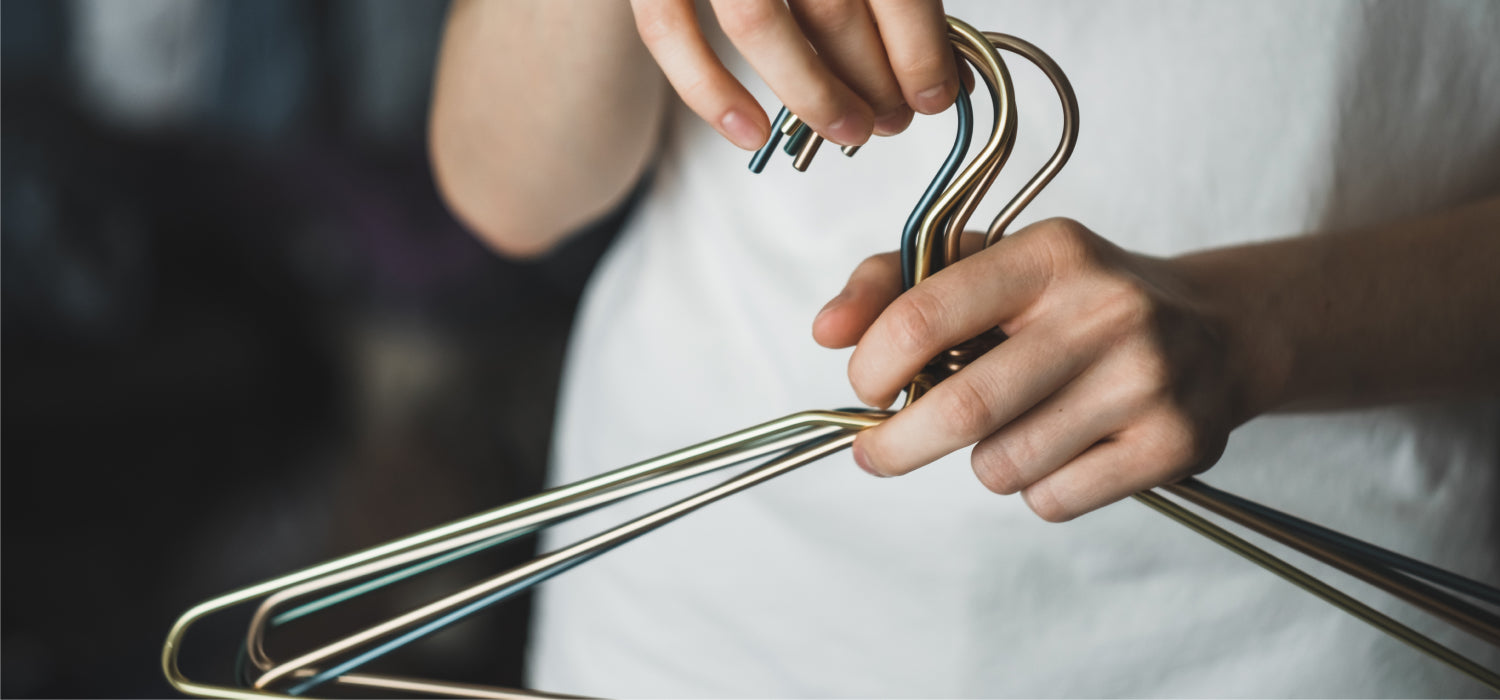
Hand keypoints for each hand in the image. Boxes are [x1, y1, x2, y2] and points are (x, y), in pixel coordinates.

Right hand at [629, 0, 960, 149]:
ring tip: (848, 131)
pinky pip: (668, 31)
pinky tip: (752, 132)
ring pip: (756, 22)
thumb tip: (939, 67)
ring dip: (811, 93)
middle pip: (831, 4)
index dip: (918, 46)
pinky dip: (710, 90)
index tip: (936, 94)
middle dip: (872, 77)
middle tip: (893, 119)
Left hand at [813, 219, 1267, 521]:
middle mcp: (1107, 311)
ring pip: (1002, 465)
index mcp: (1051, 252)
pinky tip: (1066, 447)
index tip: (865, 386)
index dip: (872, 365)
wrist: (1219, 331)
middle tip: (876, 452)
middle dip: (897, 443)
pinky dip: (1036, 488)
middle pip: (960, 409)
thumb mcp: (993, 263)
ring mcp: (1148, 381)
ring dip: (983, 461)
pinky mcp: (1175, 446)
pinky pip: (1053, 500)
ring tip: (1013, 427)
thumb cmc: (1074, 300)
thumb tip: (826, 331)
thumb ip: (895, 282)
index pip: (924, 316)